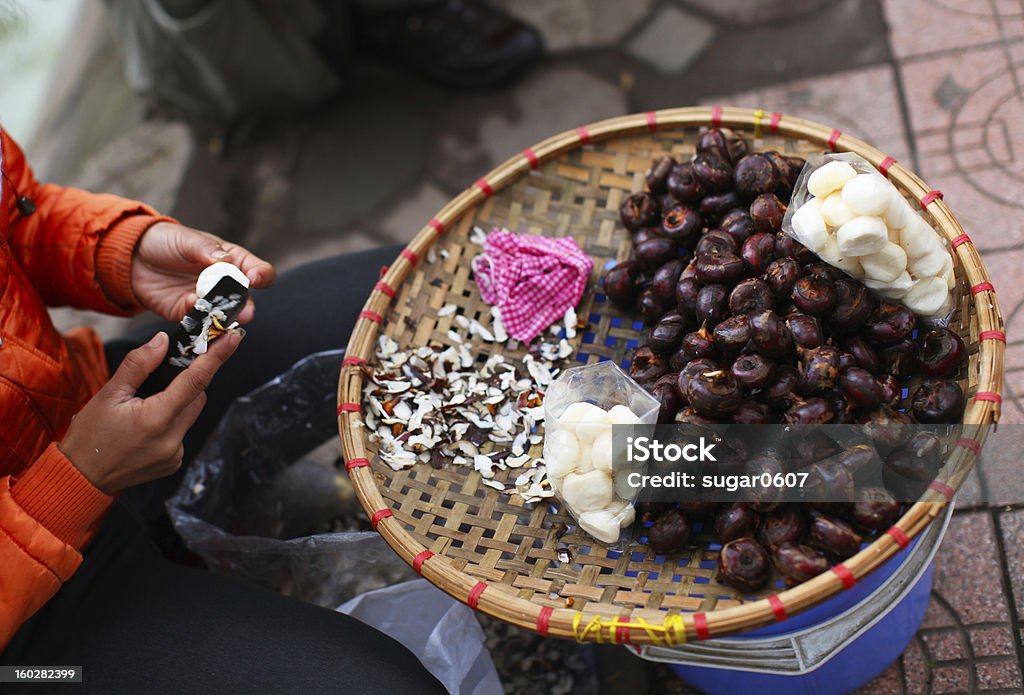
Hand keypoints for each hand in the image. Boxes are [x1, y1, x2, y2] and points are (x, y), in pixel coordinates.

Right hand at [59, 330, 242, 493]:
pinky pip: (182, 433)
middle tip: (163, 378)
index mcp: (157, 418)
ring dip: (178, 404)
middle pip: (197, 397)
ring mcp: (175, 454)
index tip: (233, 337)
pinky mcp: (174, 463)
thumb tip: (163, 341)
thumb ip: (139, 365)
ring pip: (191, 414)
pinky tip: (146, 427)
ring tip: (146, 406)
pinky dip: (172, 424)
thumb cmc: (90, 436)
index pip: (197, 381)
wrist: (80, 478)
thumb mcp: (109, 394)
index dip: (218, 356)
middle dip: (186, 383)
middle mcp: (172, 439)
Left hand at [131, 222, 275, 322]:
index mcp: (232, 261)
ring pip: (224, 314)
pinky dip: (196, 316)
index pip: (257, 270)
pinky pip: (197, 320)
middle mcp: (224, 284)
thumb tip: (228, 260)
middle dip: (246, 306)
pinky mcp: (187, 313)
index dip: (261, 275)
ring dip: (224, 317)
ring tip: (221, 317)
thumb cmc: (166, 242)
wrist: (132, 256)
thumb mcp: (187, 240)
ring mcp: (207, 301)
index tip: (254, 279)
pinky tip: (188, 304)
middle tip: (245, 312)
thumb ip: (207, 250)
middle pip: (246, 298)